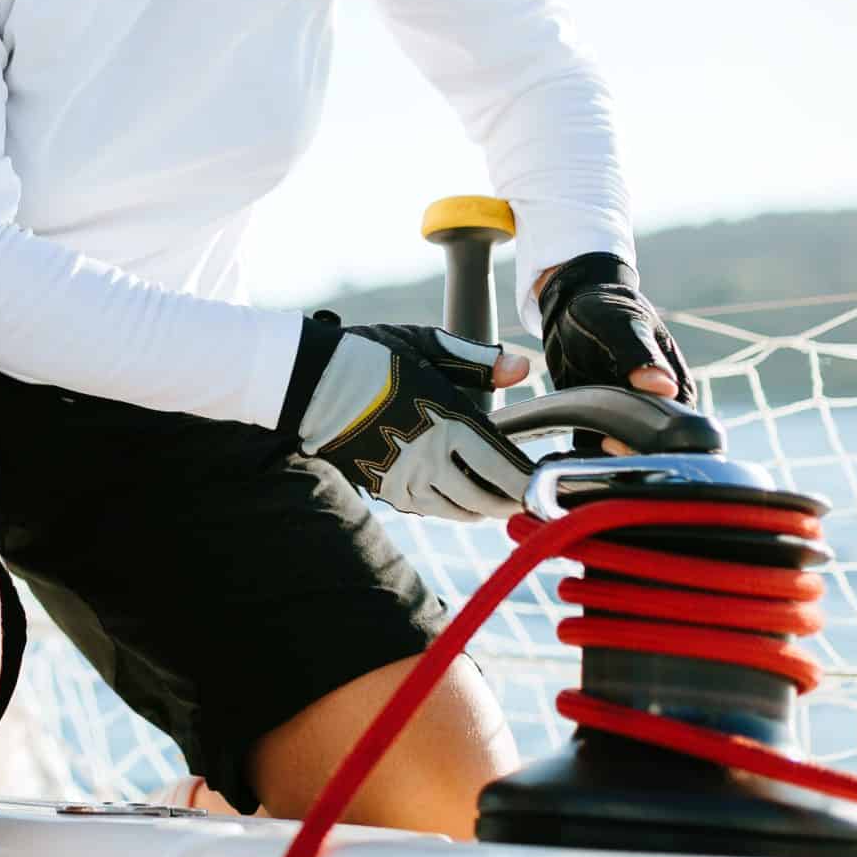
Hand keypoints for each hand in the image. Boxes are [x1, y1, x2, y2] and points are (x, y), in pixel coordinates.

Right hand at [292, 320, 536, 520]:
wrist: (308, 381)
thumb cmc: (369, 355)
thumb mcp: (425, 346)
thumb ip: (476, 361)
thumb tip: (522, 370)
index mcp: (447, 421)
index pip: (503, 466)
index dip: (530, 480)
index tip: (547, 481)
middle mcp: (428, 458)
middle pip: (486, 498)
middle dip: (514, 502)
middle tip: (532, 499)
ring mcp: (404, 478)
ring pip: (459, 510)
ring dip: (484, 509)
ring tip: (499, 501)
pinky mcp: (384, 489)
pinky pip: (429, 509)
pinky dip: (451, 508)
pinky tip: (459, 498)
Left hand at [535, 253, 692, 453]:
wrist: (572, 302)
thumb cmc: (606, 307)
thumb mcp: (622, 325)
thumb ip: (640, 355)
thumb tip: (664, 386)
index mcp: (674, 382)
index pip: (678, 425)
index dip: (656, 439)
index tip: (629, 438)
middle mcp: (656, 402)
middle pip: (655, 444)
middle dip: (635, 450)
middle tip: (608, 444)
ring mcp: (627, 411)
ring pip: (628, 447)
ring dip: (614, 453)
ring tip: (596, 443)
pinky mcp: (600, 416)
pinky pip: (597, 443)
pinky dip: (589, 449)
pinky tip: (579, 446)